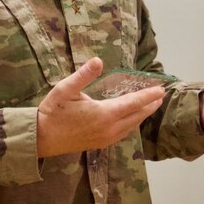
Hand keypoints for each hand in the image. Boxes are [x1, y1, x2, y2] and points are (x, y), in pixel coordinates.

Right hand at [36, 57, 163, 157]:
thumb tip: (98, 60)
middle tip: (161, 95)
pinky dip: (133, 124)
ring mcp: (106, 138)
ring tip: (152, 106)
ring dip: (143, 115)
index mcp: (104, 113)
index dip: (148, 95)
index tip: (161, 89)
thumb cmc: (53, 111)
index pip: (133, 103)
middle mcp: (109, 128)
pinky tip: (133, 120)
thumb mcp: (65, 89)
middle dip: (150, 105)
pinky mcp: (101, 143)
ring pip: (132, 126)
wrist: (41, 138)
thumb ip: (83, 75)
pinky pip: (124, 133)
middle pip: (137, 116)